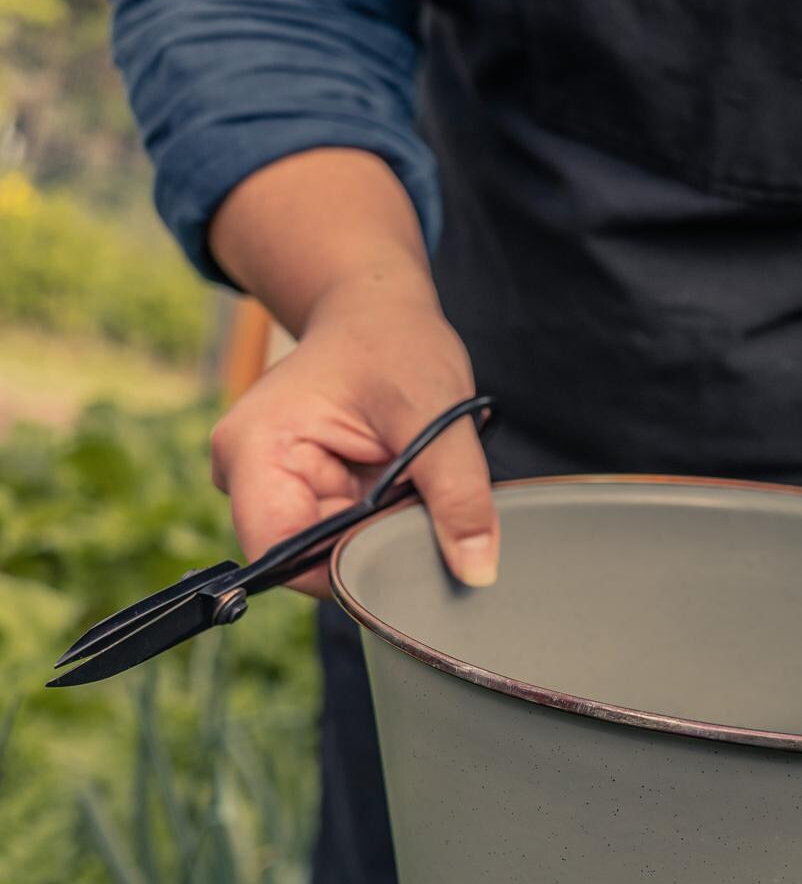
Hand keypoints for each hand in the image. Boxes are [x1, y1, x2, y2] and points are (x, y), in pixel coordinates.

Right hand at [209, 275, 497, 596]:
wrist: (378, 312)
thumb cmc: (396, 343)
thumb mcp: (437, 412)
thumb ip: (458, 495)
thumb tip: (476, 571)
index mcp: (253, 451)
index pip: (285, 557)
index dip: (350, 568)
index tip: (408, 544)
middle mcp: (243, 472)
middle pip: (310, 556)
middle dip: (374, 541)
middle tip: (418, 495)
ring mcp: (267, 483)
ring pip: (332, 547)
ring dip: (380, 527)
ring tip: (407, 477)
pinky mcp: (295, 488)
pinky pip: (342, 530)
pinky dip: (379, 516)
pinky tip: (397, 481)